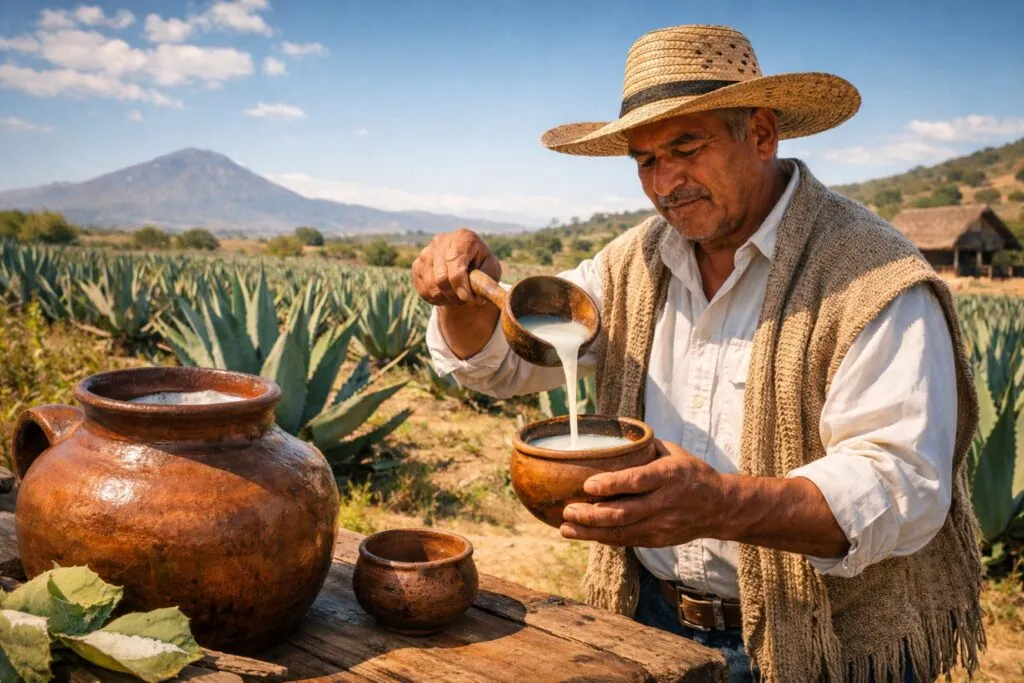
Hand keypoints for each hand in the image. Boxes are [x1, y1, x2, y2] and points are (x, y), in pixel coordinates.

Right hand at [412, 228, 500, 306]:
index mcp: (462, 237)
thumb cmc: (482, 266)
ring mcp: (426, 253)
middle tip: (466, 301)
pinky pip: (423, 290)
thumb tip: (477, 297)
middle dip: (455, 295)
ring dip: (447, 298)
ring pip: (432, 286)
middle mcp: (441, 241)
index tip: (468, 298)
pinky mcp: (417, 266)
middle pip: (442, 277)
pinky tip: (448, 295)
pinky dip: (437, 299)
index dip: (461, 284)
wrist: (467, 263)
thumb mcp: (492, 270)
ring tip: (459, 297)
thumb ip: (487, 281)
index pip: (455, 262)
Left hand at [559, 439, 727, 546]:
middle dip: (593, 514)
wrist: (720, 507)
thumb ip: (645, 447)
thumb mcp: (674, 452)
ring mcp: (662, 524)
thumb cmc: (692, 473)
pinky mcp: (658, 539)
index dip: (612, 485)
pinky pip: (627, 540)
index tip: (588, 485)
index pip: (638, 481)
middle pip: (625, 512)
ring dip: (592, 531)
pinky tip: (584, 534)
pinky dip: (604, 538)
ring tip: (566, 527)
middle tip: (568, 510)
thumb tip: (612, 435)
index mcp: (669, 475)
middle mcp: (665, 502)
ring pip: (622, 531)